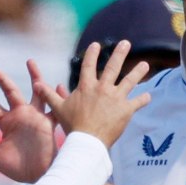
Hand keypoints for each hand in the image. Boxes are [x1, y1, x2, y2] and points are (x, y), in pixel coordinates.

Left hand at [0, 61, 58, 182]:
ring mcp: (35, 117)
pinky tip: (60, 86)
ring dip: (35, 78)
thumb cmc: (17, 168)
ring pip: (36, 93)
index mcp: (6, 121)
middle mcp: (20, 115)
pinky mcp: (48, 123)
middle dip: (1, 79)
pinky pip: (55, 109)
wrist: (36, 176)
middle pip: (10, 92)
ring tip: (30, 62)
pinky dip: (58, 98)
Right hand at [36, 40, 150, 146]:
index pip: (89, 65)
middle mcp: (103, 88)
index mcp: (87, 86)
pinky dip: (143, 99)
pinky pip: (137, 102)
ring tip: (145, 65)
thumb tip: (36, 84)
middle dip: (120, 53)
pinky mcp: (126, 110)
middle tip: (126, 43)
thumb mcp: (59, 108)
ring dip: (138, 72)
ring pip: (130, 81)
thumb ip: (49, 95)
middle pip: (113, 67)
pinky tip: (148, 96)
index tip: (96, 44)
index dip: (92, 54)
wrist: (87, 141)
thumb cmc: (72, 125)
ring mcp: (116, 98)